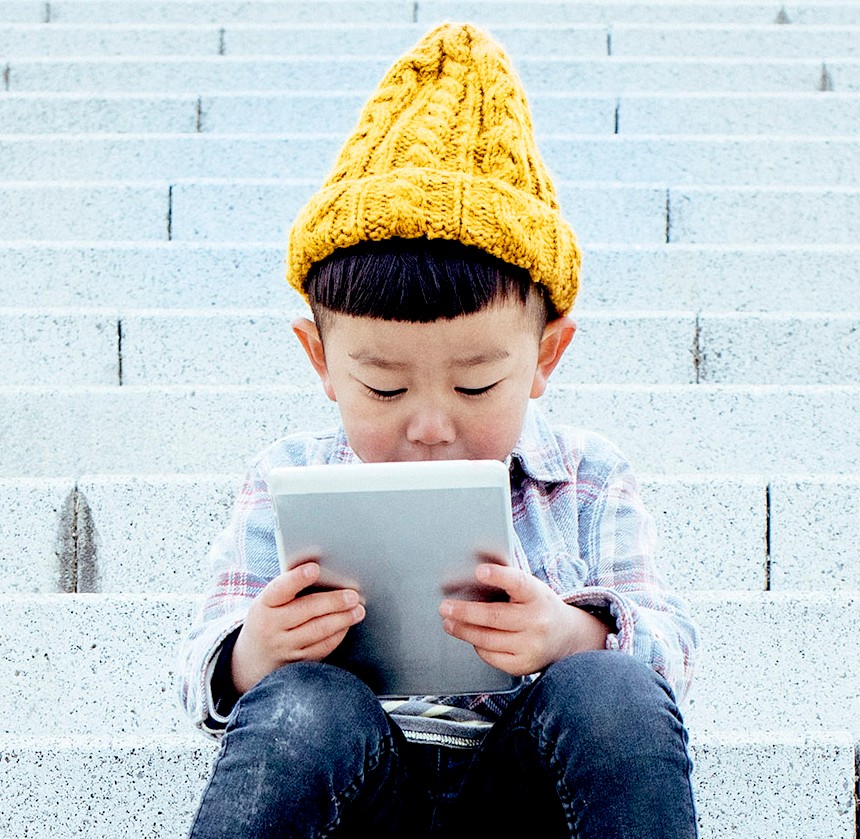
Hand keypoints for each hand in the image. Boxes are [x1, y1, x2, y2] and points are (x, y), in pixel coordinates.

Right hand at [231, 557, 364, 694]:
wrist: (251, 660)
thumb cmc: (268, 618)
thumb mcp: (268, 602)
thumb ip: (290, 589)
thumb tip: (326, 573)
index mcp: (263, 605)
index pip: (280, 589)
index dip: (297, 578)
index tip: (315, 568)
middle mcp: (271, 627)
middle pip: (307, 610)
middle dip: (334, 601)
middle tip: (353, 595)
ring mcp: (283, 647)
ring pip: (318, 631)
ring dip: (342, 619)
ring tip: (358, 609)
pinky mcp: (296, 663)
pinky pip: (322, 648)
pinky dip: (338, 635)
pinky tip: (347, 625)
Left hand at [439, 561, 608, 675]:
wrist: (567, 638)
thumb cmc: (538, 605)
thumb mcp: (531, 587)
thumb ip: (507, 576)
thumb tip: (476, 553)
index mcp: (538, 595)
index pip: (518, 583)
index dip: (499, 576)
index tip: (479, 571)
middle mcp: (537, 621)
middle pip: (495, 616)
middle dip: (465, 611)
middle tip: (444, 607)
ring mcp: (531, 646)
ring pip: (488, 639)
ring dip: (463, 630)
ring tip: (448, 622)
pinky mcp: (522, 666)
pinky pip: (491, 656)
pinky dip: (477, 645)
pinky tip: (471, 636)